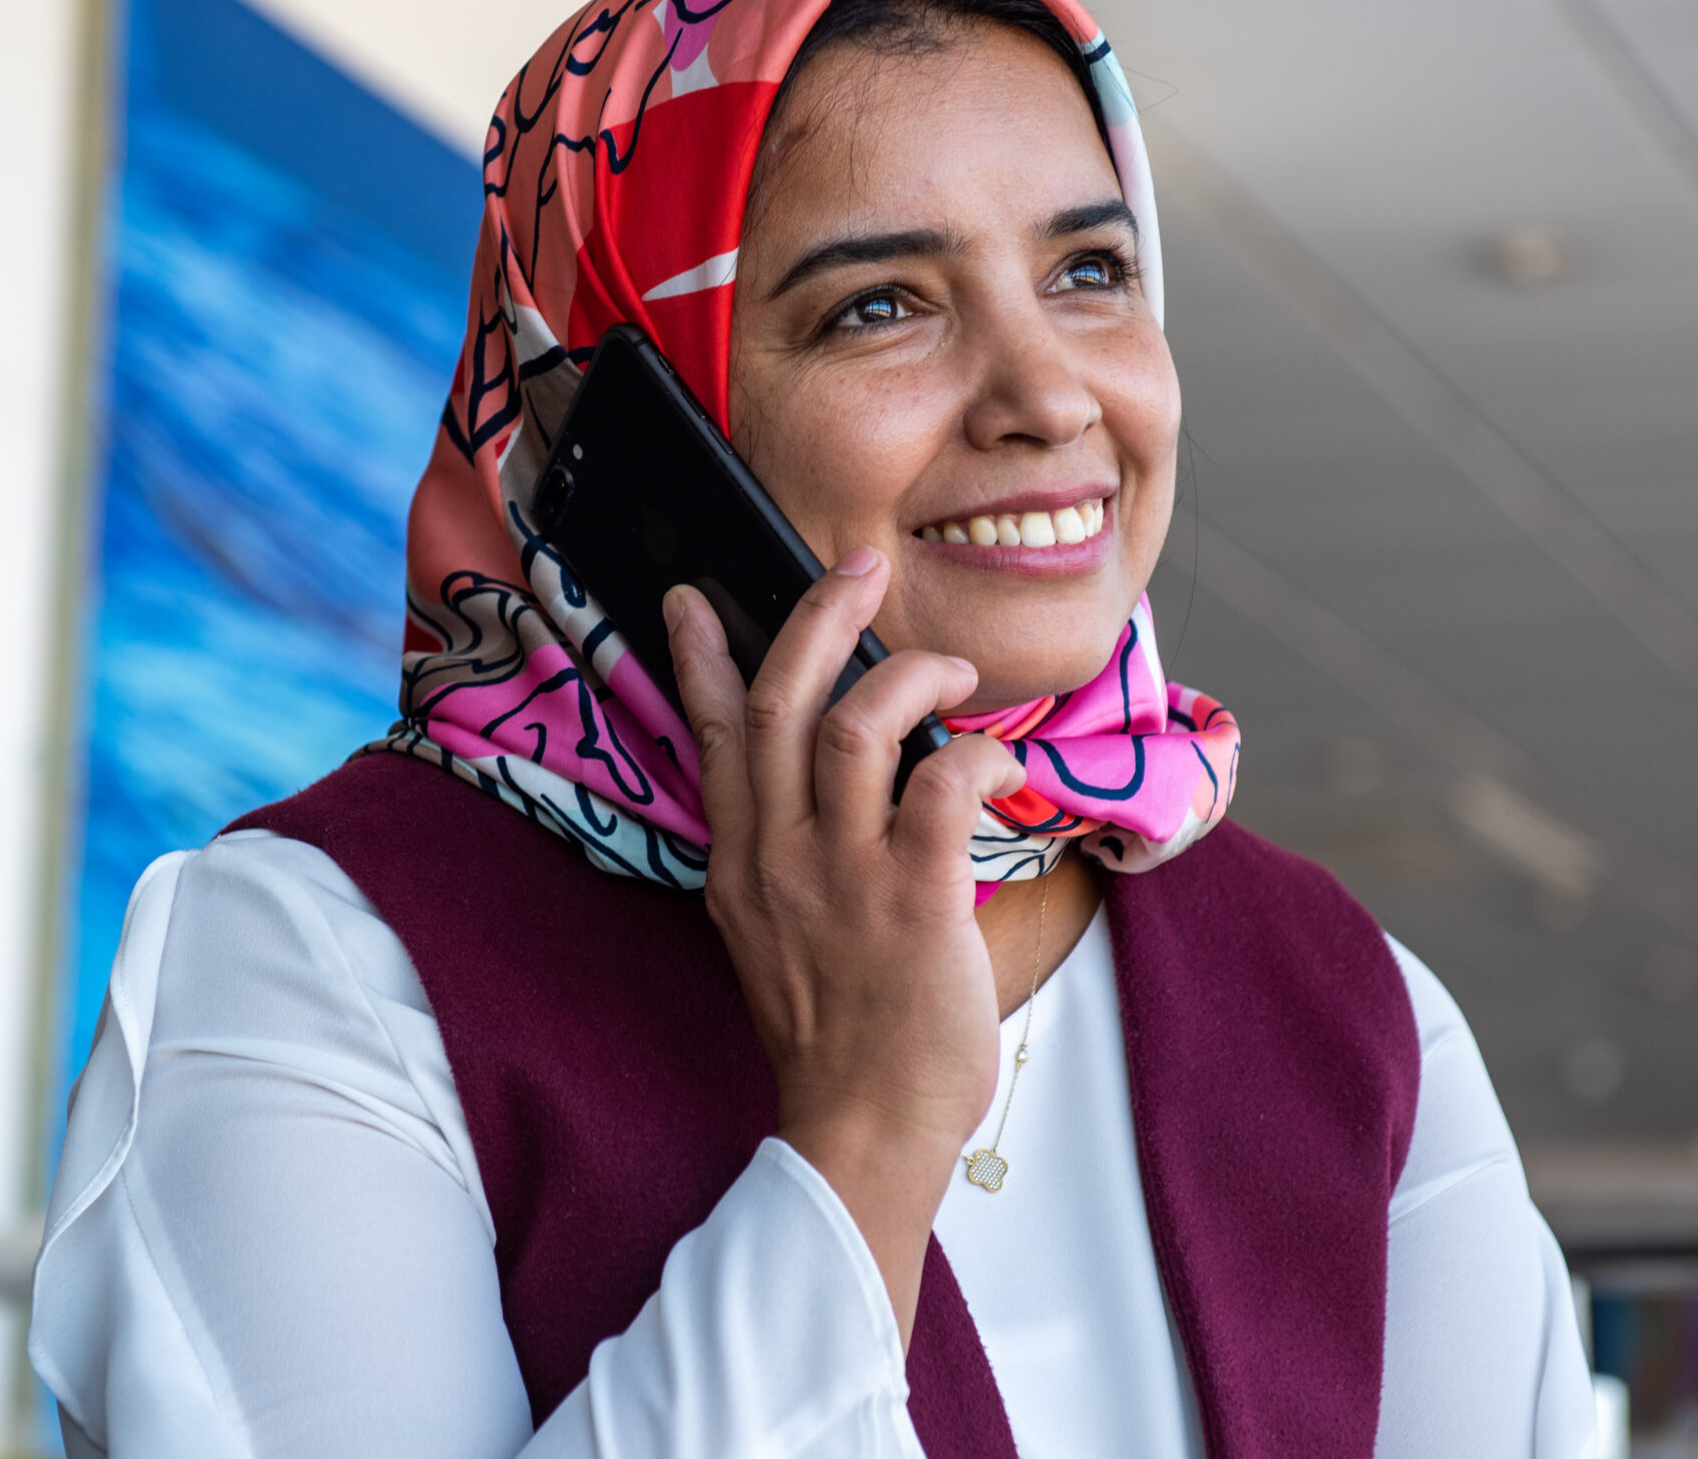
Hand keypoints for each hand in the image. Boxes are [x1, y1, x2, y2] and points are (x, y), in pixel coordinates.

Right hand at [665, 546, 1024, 1345]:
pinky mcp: (912, 902)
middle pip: (779, 703)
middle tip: (856, 566)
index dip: (702, 659)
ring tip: (953, 671)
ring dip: (908, 675)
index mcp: (742, 865)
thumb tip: (833, 792)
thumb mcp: (780, 938)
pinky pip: (939, 785)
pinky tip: (1002, 761)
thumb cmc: (844, 1039)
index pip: (713, 737)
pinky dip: (975, 753)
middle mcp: (778, 859)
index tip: (694, 597)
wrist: (862, 1131)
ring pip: (854, 726)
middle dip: (818, 618)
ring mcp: (840, 878)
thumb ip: (790, 862)